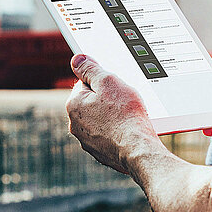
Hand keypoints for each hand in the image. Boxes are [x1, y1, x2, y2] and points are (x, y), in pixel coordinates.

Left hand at [66, 55, 158, 174]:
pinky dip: (116, 131)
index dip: (102, 82)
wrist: (137, 148)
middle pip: (92, 102)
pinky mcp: (100, 152)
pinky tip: (128, 130)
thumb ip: (90, 69)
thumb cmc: (125, 115)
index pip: (84, 83)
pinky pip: (108, 135)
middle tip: (123, 101)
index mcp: (74, 105)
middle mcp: (76, 124)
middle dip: (106, 100)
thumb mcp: (108, 81)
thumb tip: (76, 59)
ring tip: (127, 116)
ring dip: (111, 116)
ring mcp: (87, 140)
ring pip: (100, 119)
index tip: (114, 86)